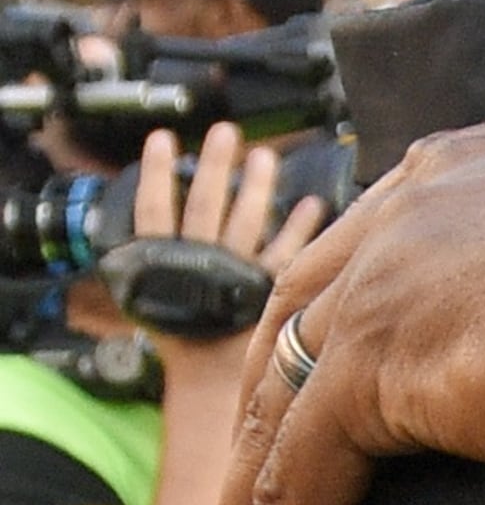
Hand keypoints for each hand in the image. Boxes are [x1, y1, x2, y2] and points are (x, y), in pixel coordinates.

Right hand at [130, 122, 324, 377]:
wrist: (208, 372)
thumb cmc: (186, 319)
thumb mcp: (158, 284)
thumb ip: (164, 243)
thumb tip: (175, 194)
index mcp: (160, 262)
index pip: (152, 211)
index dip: (154, 175)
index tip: (162, 139)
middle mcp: (193, 264)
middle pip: (202, 207)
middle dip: (214, 168)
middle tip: (225, 132)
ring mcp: (228, 276)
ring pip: (242, 224)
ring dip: (255, 188)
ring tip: (265, 156)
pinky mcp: (261, 291)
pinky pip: (282, 254)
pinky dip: (297, 228)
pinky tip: (312, 203)